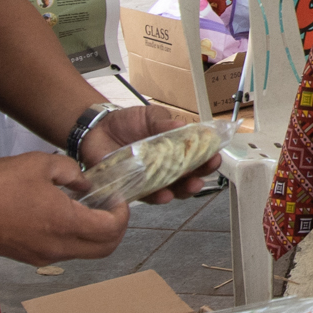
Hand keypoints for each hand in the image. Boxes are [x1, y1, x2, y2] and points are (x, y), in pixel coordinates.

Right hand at [0, 152, 129, 264]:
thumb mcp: (40, 164)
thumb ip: (71, 173)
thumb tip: (85, 185)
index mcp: (64, 223)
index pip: (112, 229)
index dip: (123, 213)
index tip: (117, 197)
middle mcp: (58, 247)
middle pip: (105, 249)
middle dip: (116, 228)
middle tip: (110, 206)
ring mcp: (43, 256)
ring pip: (85, 252)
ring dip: (94, 234)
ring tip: (86, 208)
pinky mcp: (29, 257)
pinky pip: (63, 252)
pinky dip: (74, 238)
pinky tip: (62, 215)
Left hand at [83, 103, 215, 201]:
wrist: (98, 128)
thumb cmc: (127, 122)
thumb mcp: (149, 116)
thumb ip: (164, 122)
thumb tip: (181, 125)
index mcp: (175, 150)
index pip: (196, 158)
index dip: (207, 160)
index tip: (215, 157)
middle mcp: (166, 168)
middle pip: (187, 179)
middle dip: (198, 179)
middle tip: (202, 176)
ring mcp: (150, 180)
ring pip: (172, 191)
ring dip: (182, 191)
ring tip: (188, 186)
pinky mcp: (133, 188)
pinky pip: (147, 196)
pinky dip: (157, 196)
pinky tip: (163, 194)